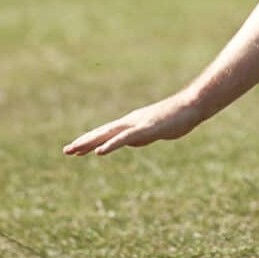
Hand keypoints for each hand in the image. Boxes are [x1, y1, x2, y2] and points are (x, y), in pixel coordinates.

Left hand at [63, 93, 206, 155]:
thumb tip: (131, 142)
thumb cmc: (177, 117)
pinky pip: (124, 139)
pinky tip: (99, 152)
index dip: (90, 140)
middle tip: (66, 150)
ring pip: (108, 135)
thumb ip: (141, 136)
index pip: (106, 133)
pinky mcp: (146, 129)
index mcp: (132, 123)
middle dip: (84, 142)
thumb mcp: (155, 130)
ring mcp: (137, 124)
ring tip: (74, 150)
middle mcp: (130, 122)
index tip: (75, 148)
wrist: (192, 105)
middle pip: (102, 133)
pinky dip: (110, 145)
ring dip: (90, 143)